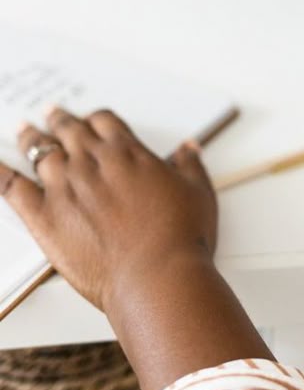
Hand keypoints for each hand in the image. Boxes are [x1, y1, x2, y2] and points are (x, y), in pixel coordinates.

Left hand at [0, 109, 216, 311]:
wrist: (157, 275)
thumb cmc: (180, 237)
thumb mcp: (198, 193)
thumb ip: (190, 165)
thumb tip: (189, 149)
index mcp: (128, 153)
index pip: (105, 122)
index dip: (97, 119)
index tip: (92, 119)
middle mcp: (93, 163)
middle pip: (70, 130)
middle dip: (61, 120)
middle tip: (53, 113)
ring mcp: (65, 188)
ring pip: (41, 151)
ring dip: (33, 138)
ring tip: (25, 130)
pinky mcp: (44, 217)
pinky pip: (13, 188)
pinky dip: (1, 173)